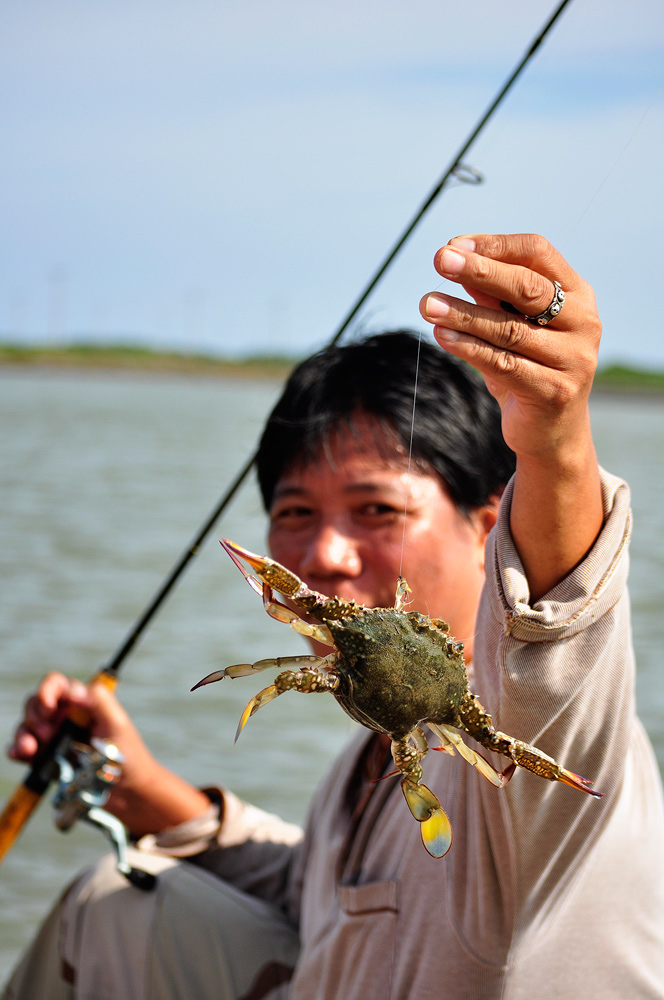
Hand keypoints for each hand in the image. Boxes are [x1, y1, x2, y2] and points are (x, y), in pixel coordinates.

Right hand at [8, 673, 210, 836]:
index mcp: (84, 703)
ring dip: (23, 735)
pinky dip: (17, 750)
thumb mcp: (117, 724)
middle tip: (49, 735)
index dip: (47, 691)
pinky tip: (20, 755)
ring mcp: (56, 739)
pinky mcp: (48, 760)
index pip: (58, 685)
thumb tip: (73, 689)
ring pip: (27, 727)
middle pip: (37, 704)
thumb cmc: (128, 756)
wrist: (128, 794)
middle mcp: (67, 717)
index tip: (49, 707)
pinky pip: (24, 750)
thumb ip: (98, 701)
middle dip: (36, 716)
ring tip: (32, 749)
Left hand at [419, 233, 603, 599]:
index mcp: (578, 294)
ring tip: (427, 303)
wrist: (551, 430)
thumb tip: (454, 255)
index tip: (453, 245)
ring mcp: (573, 359)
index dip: (495, 245)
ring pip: (510, 330)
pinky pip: (503, 365)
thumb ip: (490, 294)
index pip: (538, 253)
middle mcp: (583, 322)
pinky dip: (469, 349)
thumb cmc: (528, 365)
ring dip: (463, 313)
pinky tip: (442, 336)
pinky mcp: (554, 392)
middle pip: (528, 288)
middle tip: (439, 259)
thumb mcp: (512, 323)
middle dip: (480, 271)